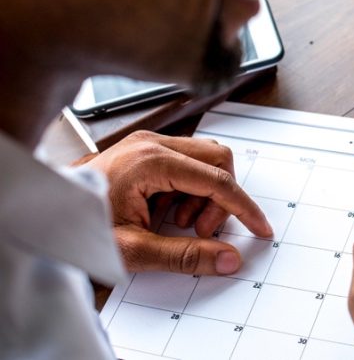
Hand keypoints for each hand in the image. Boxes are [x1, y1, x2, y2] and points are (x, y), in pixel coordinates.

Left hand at [81, 130, 271, 274]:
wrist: (45, 215)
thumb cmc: (81, 226)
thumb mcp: (133, 250)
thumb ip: (185, 255)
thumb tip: (227, 258)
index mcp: (151, 161)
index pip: (217, 179)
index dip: (243, 207)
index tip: (259, 228)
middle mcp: (153, 143)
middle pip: (217, 160)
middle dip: (219, 199)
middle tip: (199, 230)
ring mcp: (148, 143)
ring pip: (205, 160)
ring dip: (203, 193)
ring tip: (177, 223)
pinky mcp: (145, 149)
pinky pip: (187, 162)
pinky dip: (188, 188)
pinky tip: (166, 211)